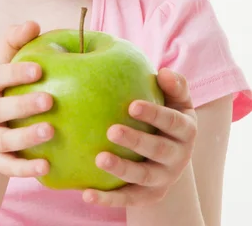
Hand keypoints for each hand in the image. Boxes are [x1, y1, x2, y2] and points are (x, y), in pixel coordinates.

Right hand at [0, 21, 53, 177]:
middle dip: (23, 105)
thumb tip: (33, 24)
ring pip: (3, 141)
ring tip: (51, 131)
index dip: (16, 72)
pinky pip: (8, 168)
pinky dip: (25, 169)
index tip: (40, 68)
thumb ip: (14, 42)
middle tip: (50, 100)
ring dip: (26, 138)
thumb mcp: (2, 64)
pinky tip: (47, 167)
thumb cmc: (1, 88)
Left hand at [83, 68, 196, 206]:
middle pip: (159, 150)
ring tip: (99, 159)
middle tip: (112, 130)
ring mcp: (163, 179)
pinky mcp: (148, 196)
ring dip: (122, 169)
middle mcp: (178, 157)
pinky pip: (127, 199)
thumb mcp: (176, 100)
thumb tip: (163, 73)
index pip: (172, 122)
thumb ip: (174, 85)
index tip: (132, 105)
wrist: (170, 155)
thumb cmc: (167, 115)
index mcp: (185, 130)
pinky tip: (86, 194)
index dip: (154, 114)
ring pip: (143, 177)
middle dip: (136, 141)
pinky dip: (108, 199)